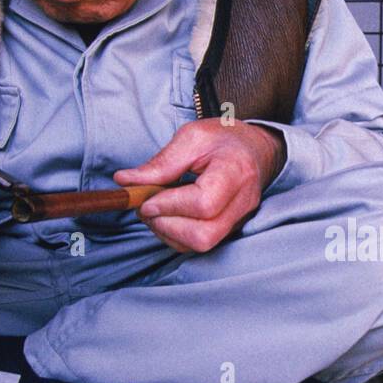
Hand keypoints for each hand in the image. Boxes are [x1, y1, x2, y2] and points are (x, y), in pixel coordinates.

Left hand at [114, 119, 285, 253]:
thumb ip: (161, 162)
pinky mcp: (231, 229)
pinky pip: (200, 244)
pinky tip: (169, 215)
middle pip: (203, 236)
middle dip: (166, 226)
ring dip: (167, 232)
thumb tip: (125, 181)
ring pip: (200, 245)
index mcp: (235, 171)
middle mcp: (242, 202)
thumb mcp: (192, 137)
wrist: (256, 150)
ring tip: (156, 209)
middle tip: (147, 207)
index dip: (169, 206)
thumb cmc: (225, 140)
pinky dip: (176, 235)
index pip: (203, 203)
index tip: (146, 199)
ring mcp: (239, 220)